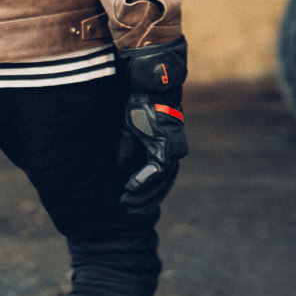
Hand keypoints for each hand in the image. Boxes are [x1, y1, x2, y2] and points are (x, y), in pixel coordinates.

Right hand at [117, 36, 187, 214]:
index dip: (144, 196)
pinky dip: (144, 181)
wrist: (146, 86)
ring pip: (162, 183)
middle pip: (163, 186)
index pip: (159, 181)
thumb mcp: (128, 135)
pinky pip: (158, 170)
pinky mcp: (167, 144)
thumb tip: (122, 176)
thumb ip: (127, 155)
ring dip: (144, 196)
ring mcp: (172, 149)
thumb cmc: (137, 107)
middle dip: (145, 201)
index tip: (127, 204)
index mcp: (163, 150)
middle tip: (128, 209)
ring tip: (127, 203)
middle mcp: (172, 152)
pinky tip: (130, 188)